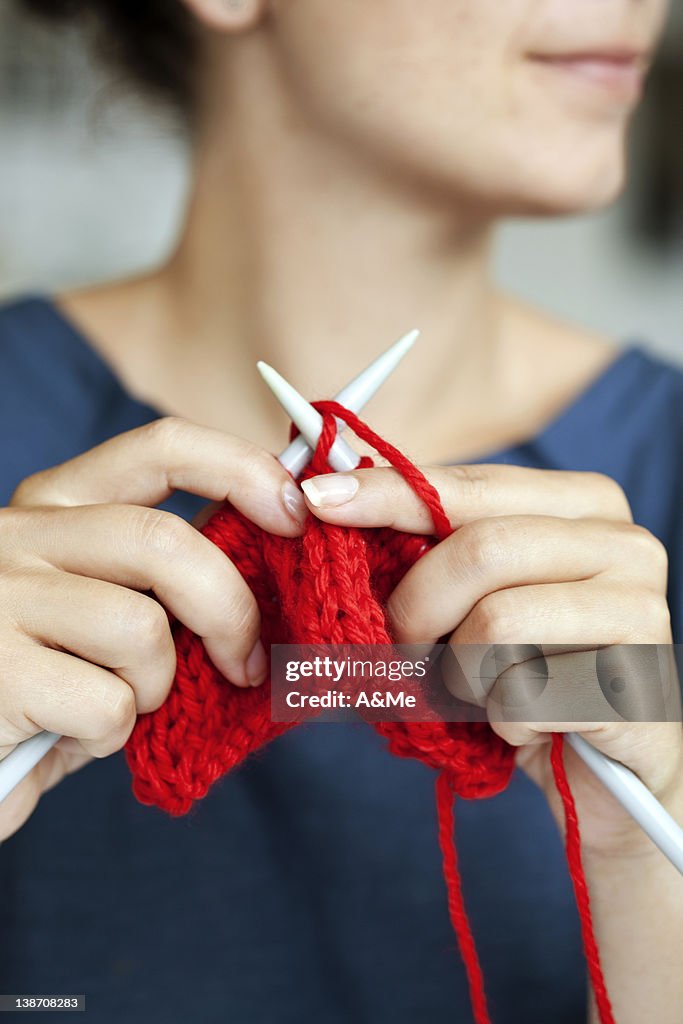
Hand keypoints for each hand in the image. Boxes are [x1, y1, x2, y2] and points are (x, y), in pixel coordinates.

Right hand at [0, 417, 306, 838]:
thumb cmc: (40, 682)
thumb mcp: (94, 608)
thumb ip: (159, 576)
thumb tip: (270, 554)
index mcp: (52, 505)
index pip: (161, 448)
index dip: (243, 470)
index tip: (295, 513)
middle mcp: (18, 535)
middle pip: (164, 542)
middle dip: (230, 610)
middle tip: (246, 663)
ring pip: (142, 629)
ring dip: (158, 686)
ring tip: (118, 705)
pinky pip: (108, 703)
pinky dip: (112, 735)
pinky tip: (69, 736)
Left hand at [301, 463, 682, 856]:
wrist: (602, 772)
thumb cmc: (525, 671)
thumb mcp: (474, 596)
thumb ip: (428, 543)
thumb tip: (330, 497)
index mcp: (585, 504)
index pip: (471, 485)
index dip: (389, 493)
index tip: (317, 499)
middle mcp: (625, 544)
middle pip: (481, 550)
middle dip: (416, 607)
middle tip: (400, 648)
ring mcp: (642, 611)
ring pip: (496, 623)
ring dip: (460, 673)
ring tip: (479, 691)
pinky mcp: (638, 683)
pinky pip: (523, 694)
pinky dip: (499, 719)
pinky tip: (524, 725)